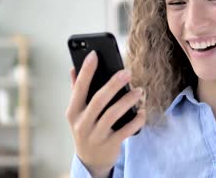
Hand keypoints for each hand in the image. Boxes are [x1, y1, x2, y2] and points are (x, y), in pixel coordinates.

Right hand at [66, 51, 145, 176]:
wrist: (90, 160)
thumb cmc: (86, 128)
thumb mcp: (77, 112)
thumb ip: (76, 91)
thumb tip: (73, 68)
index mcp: (73, 111)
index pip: (79, 88)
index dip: (86, 70)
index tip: (94, 53)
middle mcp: (82, 123)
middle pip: (99, 100)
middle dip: (113, 84)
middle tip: (128, 72)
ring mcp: (95, 135)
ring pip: (113, 114)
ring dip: (128, 100)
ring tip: (139, 91)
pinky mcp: (109, 145)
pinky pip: (126, 130)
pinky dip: (136, 120)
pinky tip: (142, 111)